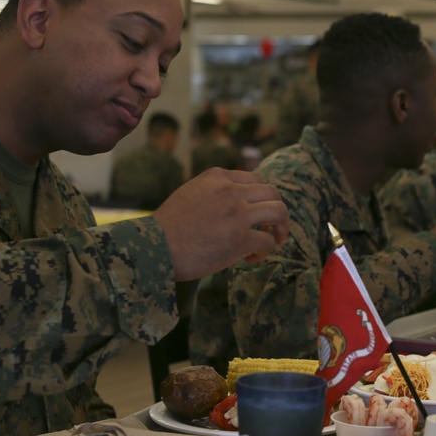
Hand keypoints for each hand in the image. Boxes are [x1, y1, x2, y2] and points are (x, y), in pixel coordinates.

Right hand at [153, 168, 288, 280]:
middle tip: (274, 227)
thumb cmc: (168, 227)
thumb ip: (214, 191)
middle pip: (273, 192)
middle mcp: (231, 190)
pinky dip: (264, 251)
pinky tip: (249, 259)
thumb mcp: (191, 193)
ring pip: (279, 212)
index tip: (257, 212)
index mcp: (217, 177)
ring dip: (281, 228)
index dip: (261, 197)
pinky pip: (268, 241)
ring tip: (275, 240)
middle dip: (277, 210)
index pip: (255, 179)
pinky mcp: (241, 238)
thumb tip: (237, 201)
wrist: (154, 248)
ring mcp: (238, 213)